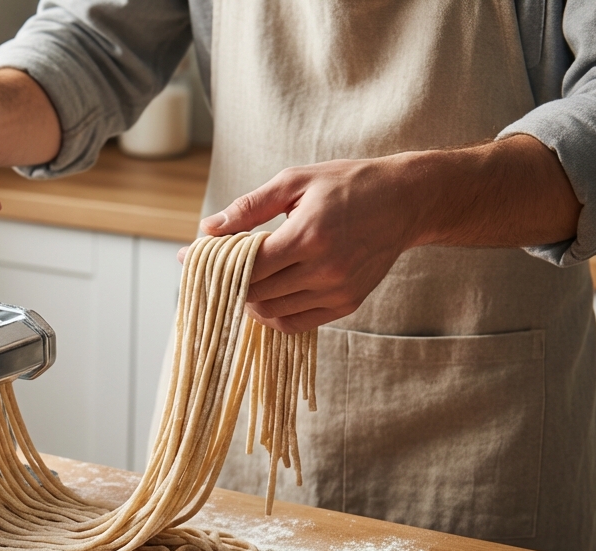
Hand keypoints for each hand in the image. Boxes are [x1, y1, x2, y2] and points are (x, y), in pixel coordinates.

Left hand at [190, 135, 579, 334]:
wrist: (406, 202)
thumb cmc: (347, 184)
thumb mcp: (295, 182)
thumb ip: (250, 207)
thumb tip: (208, 228)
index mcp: (309, 235)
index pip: (247, 266)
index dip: (213, 265)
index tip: (189, 258)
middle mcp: (325, 269)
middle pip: (255, 292)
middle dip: (226, 283)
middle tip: (211, 270)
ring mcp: (337, 291)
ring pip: (272, 312)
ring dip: (247, 300)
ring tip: (238, 280)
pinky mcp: (347, 304)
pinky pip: (296, 323)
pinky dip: (272, 314)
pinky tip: (263, 295)